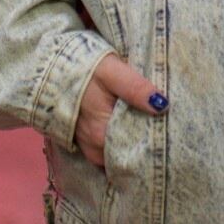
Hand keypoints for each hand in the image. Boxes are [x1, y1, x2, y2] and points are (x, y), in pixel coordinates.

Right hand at [75, 53, 168, 167]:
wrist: (51, 66)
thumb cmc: (84, 68)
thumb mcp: (112, 72)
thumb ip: (135, 88)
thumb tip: (162, 105)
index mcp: (102, 135)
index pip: (136, 153)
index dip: (155, 149)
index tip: (172, 140)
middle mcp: (95, 148)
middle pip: (128, 156)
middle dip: (146, 150)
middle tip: (168, 138)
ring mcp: (88, 146)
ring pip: (118, 156)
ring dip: (133, 147)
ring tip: (154, 135)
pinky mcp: (85, 141)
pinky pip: (108, 152)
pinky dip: (120, 145)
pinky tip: (133, 131)